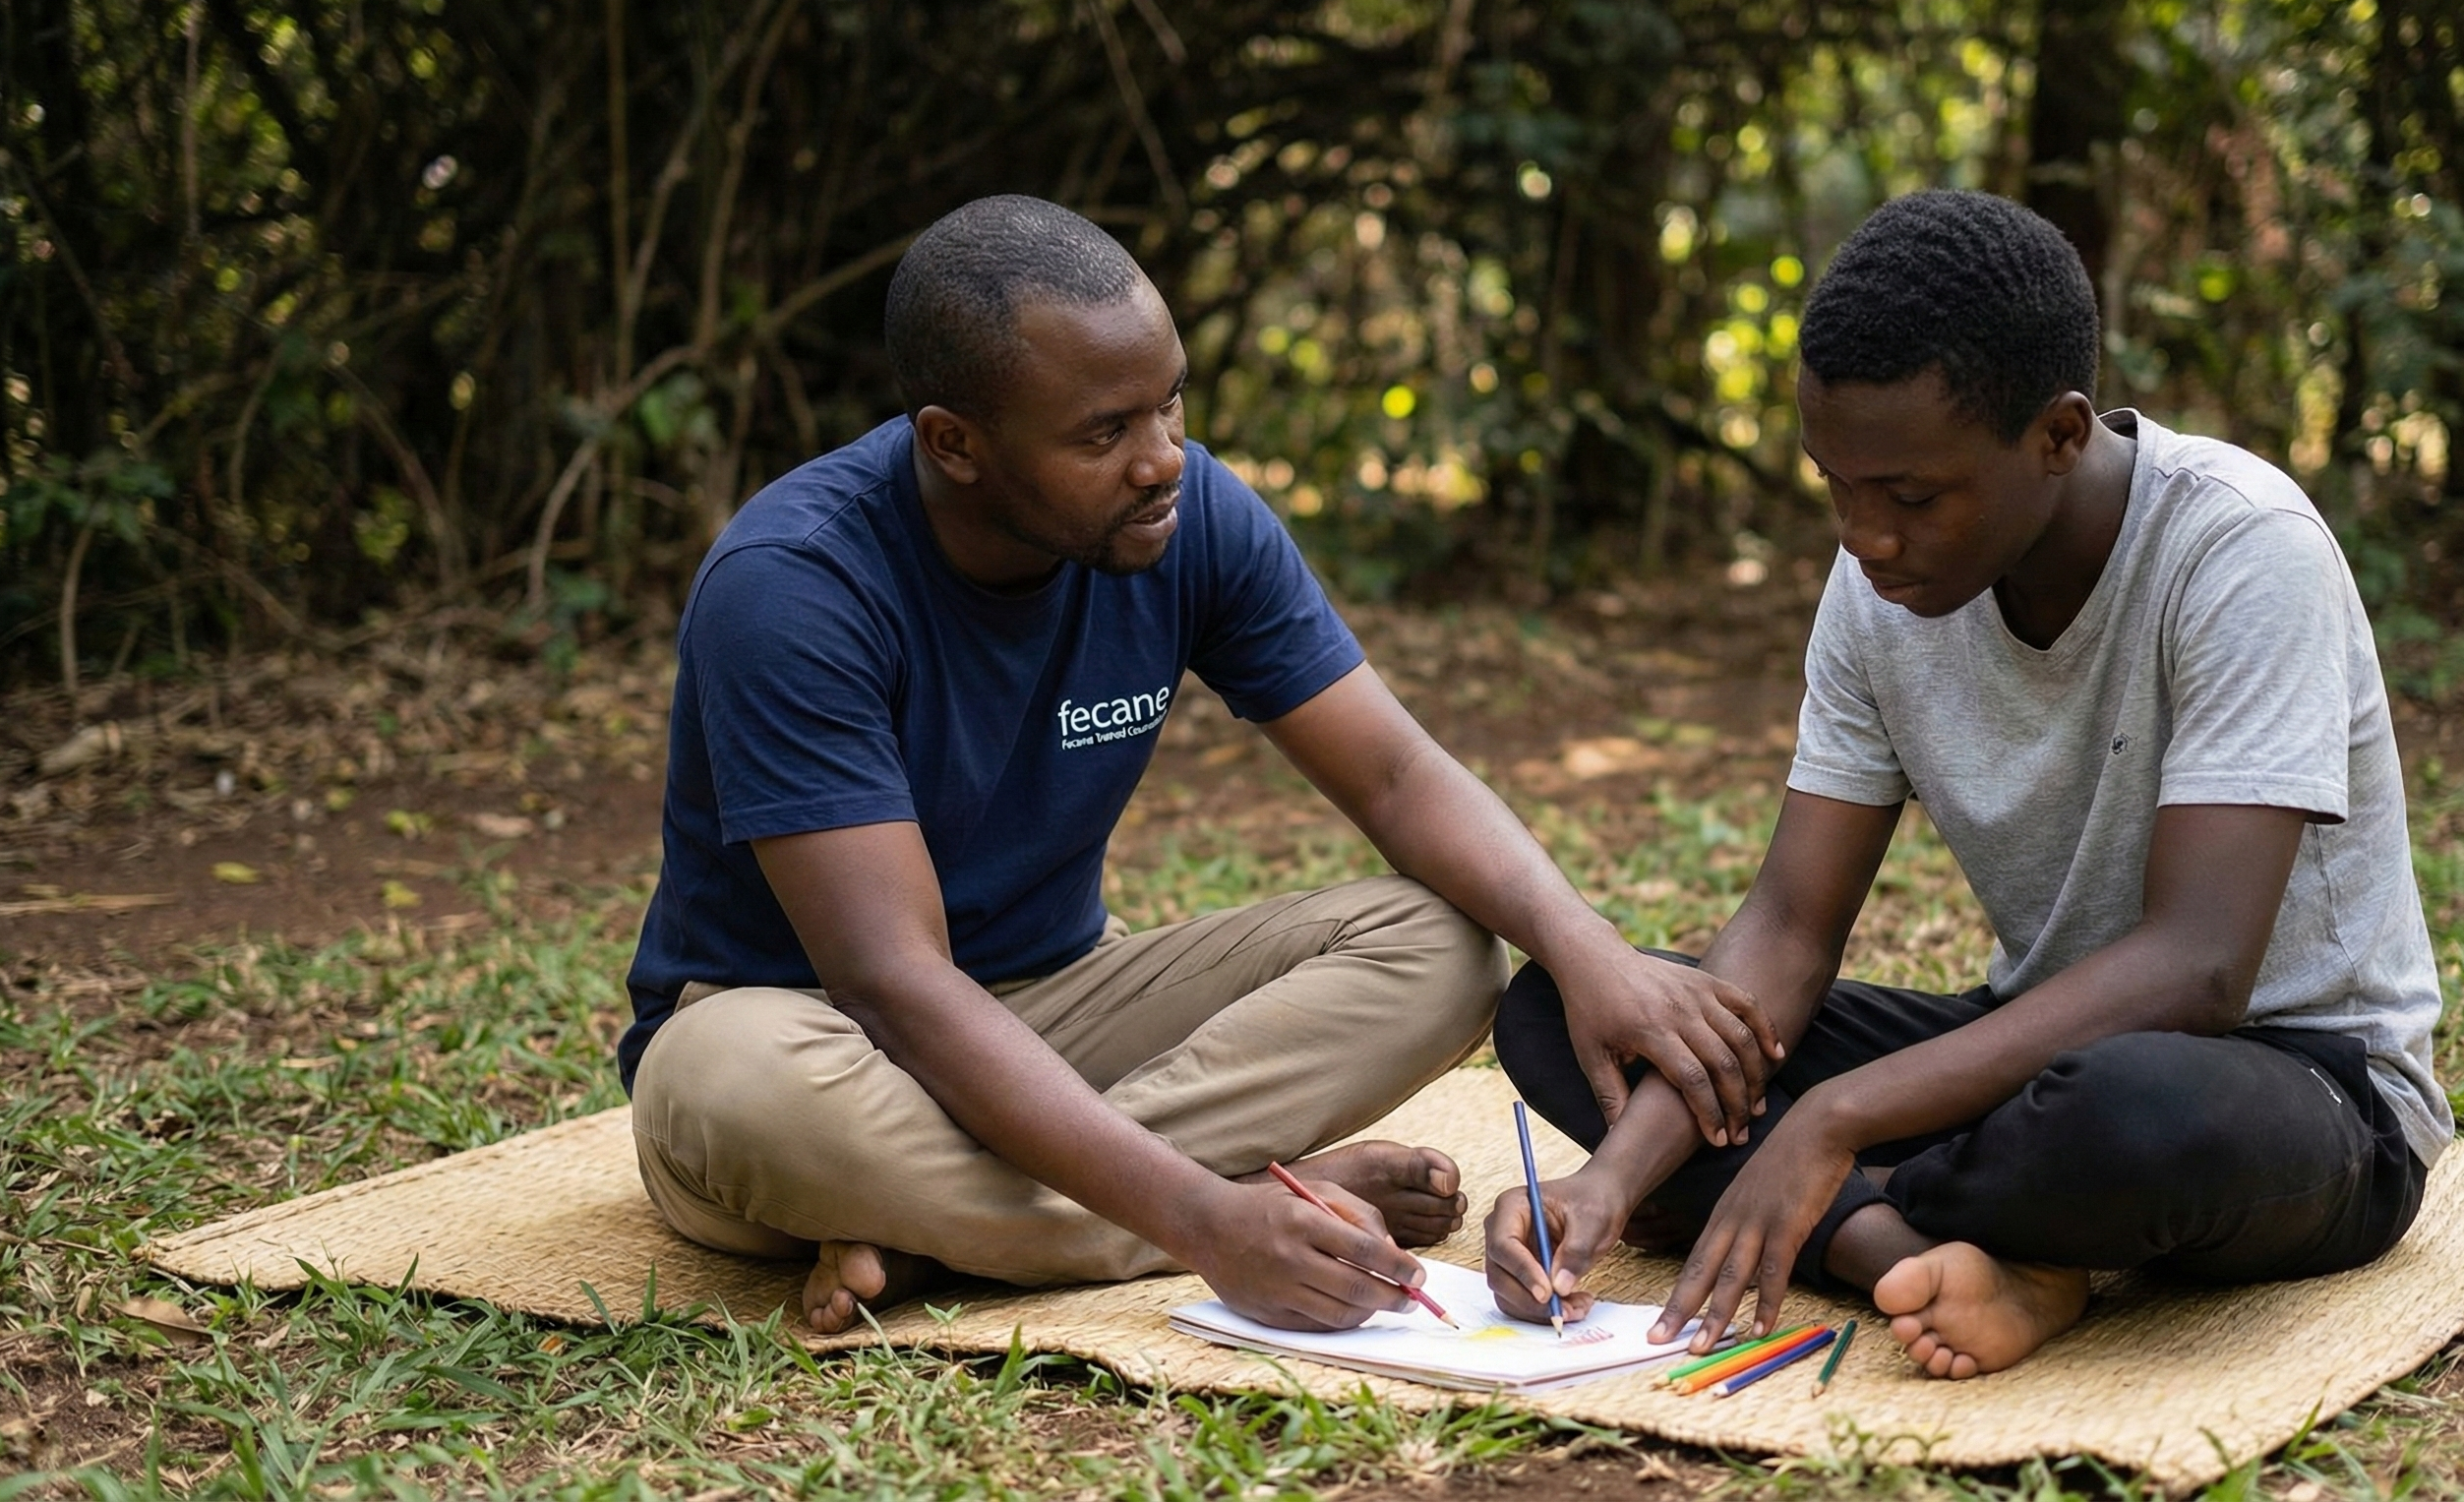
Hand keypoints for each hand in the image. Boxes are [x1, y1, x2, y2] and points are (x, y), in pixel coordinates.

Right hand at [1186, 1179, 1423, 1330]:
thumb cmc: (1270, 1205)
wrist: (1208, 1226)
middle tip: (1411, 1298)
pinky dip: (1341, 1322)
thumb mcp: (1314, 1191)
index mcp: (1304, 1221)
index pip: (1366, 1251)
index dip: (1401, 1267)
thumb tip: (1393, 1254)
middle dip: (1394, 1297)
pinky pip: (1316, 1327)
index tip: (1420, 1275)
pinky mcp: (1267, 1313)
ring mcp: (1277, 1289)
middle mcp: (1290, 1257)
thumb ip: (1358, 1216)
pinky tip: (1352, 1311)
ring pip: (1340, 1314)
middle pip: (1358, 1289)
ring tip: (1384, 1304)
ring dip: (1371, 1313)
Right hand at [1481, 1170, 1632, 1325]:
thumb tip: (1558, 1287)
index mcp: (1512, 1206)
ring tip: (1578, 1307)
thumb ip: (1575, 1252)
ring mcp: (1509, 1255)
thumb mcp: (1592, 1221)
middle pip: (1499, 1274)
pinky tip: (1573, 1305)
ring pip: (1507, 1294)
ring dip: (1538, 1310)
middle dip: (1531, 1299)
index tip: (1548, 1294)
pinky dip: (1543, 1311)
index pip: (1504, 1245)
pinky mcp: (1520, 1274)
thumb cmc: (1593, 1201)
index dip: (1523, 1272)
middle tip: (1565, 1311)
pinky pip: (1522, 1300)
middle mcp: (1502, 1231)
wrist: (1599, 1202)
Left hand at [1560, 949, 1780, 1142]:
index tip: (1719, 1140)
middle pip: (1723, 1062)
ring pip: (1741, 1036)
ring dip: (1755, 1075)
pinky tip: (1775, 1056)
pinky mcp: (1706, 979)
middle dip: (1737, 1104)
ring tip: (1757, 1107)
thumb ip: (1610, 1096)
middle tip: (1742, 1133)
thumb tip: (1620, 1139)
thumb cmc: (1589, 1010)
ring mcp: (1696, 992)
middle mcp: (1679, 1010)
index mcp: (1650, 1031)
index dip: (1710, 1114)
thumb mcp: (1591, 1056)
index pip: (1692, 1080)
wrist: (1593, 958)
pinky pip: (1746, 1002)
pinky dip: (1765, 1028)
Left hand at [1648, 1110, 1854, 1347]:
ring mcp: (1759, 1223)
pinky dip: (1766, 1304)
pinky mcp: (1787, 1225)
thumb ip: (1748, 1217)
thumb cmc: (1793, 1158)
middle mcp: (1733, 1220)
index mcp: (1724, 1213)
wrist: (1819, 1126)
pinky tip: (1760, 1329)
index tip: (1660, 1321)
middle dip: (1678, 1310)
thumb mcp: (1759, 1188)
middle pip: (1700, 1272)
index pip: (1694, 1261)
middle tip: (1658, 1340)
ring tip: (1701, 1348)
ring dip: (1716, 1316)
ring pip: (1730, 1277)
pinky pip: (1773, 1272)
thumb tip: (1745, 1247)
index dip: (1677, 1294)